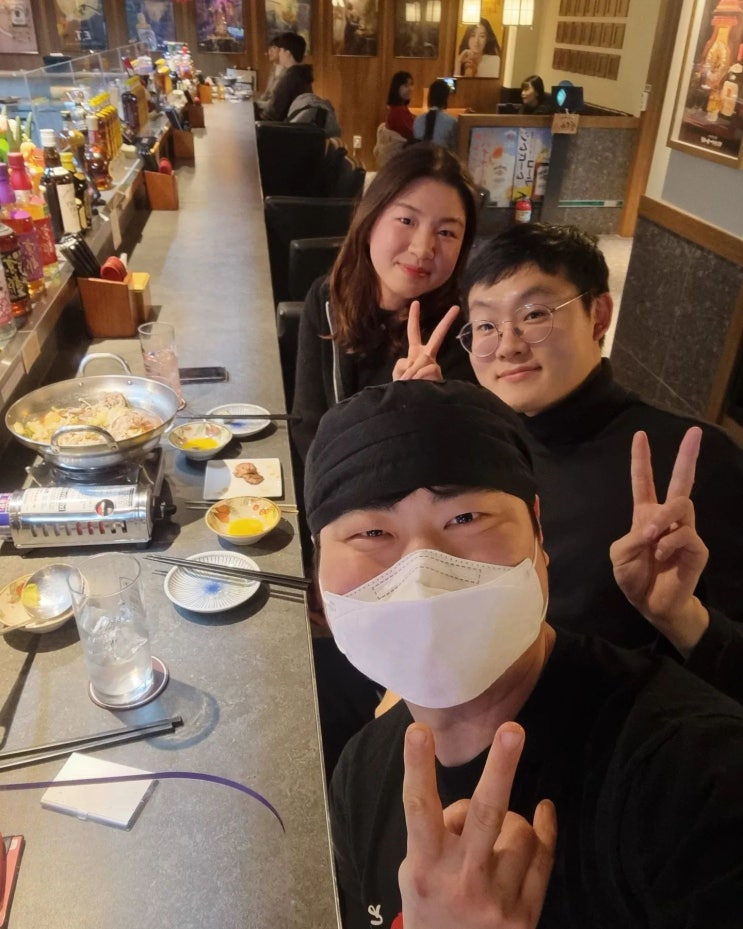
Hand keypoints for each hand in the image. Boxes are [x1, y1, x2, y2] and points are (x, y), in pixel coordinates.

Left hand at [392, 302, 459, 382]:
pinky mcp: (438, 376)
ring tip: (408, 384)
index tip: (416, 302)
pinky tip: (419, 386)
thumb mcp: (398, 374)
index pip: (413, 332)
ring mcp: (435, 366)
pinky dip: (418, 378)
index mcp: (416, 352)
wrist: (413, 404)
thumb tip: (413, 366)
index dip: (414, 318)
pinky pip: (426, 371)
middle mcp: (428, 357)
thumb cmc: (404, 387)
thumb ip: (402, 366)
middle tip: (456, 307)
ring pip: (424, 361)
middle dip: (446, 322)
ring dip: (411, 374)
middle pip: (437, 336)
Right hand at [399, 722, 555, 928]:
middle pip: (486, 814)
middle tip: (512, 730)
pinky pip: (544, 854)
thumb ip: (437, 834)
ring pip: (520, 830)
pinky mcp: (526, 915)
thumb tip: (473, 804)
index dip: (418, 767)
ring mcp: (498, 901)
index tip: (418, 730)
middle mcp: (462, 882)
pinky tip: (543, 812)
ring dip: (509, 824)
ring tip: (493, 845)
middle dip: (500, 769)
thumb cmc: (430, 905)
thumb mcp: (415, 871)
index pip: (419, 808)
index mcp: (426, 866)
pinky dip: (544, 828)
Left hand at [610, 428, 709, 655]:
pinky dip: (669, 543)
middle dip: (687, 456)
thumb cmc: (634, 577)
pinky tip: (662, 555)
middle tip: (694, 432)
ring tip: (651, 536)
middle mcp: (668, 519)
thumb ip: (633, 536)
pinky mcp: (696, 549)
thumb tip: (655, 529)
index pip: (644, 481)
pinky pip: (685, 535)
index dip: (641, 459)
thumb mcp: (621, 554)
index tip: (640, 435)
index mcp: (646, 515)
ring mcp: (685, 531)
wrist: (650, 604)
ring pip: (681, 505)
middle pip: (681, 482)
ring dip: (663, 518)